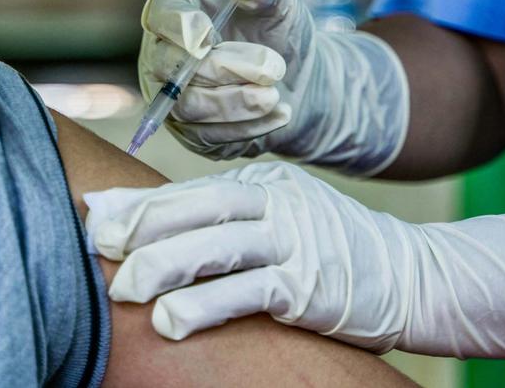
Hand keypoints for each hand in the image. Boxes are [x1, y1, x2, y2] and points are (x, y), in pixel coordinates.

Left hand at [85, 161, 504, 360]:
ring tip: (123, 291)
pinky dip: (205, 305)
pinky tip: (172, 322)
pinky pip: (247, 291)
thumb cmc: (326, 251)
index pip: (186, 190)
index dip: (135, 206)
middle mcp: (274, 202)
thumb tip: (136, 223)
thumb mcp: (274, 222)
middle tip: (94, 249)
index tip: (91, 222)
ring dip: (163, 267)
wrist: (413, 274)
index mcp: (259, 183)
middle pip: (194, 208)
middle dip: (139, 229)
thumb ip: (215, 221)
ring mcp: (294, 239)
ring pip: (215, 246)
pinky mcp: (309, 282)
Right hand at [137, 0, 408, 174]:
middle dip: (225, 68)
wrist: (300, 82)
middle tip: (274, 66)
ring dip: (236, 102)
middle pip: (172, 68)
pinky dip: (247, 127)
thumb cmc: (280, 34)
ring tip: (276, 94)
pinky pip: (208, 136)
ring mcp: (172, 99)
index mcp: (178, 13)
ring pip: (188, 107)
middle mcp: (163, 57)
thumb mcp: (282, 3)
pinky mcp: (192, 134)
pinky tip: (279, 112)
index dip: (179, 26)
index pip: (159, 15)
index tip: (209, 33)